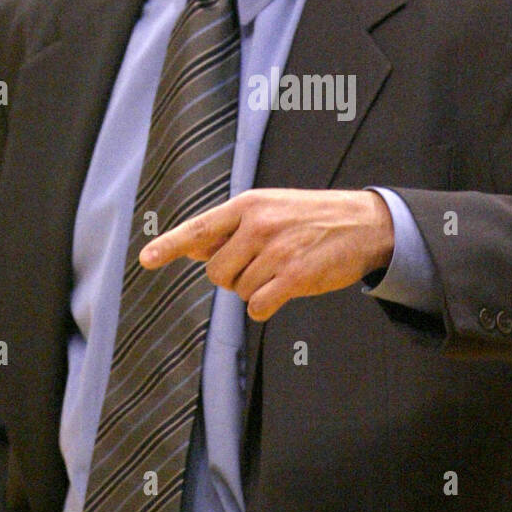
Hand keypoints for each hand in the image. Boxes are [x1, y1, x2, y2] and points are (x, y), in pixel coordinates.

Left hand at [140, 187, 394, 321]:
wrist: (364, 223)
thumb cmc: (312, 217)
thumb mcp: (270, 208)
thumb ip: (230, 229)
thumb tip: (191, 247)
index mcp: (248, 205)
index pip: (199, 228)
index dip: (170, 245)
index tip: (146, 259)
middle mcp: (258, 226)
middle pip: (216, 272)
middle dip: (232, 276)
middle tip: (260, 264)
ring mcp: (276, 251)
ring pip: (239, 291)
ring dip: (255, 289)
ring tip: (281, 268)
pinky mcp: (295, 276)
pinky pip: (258, 305)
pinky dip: (266, 305)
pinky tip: (283, 290)